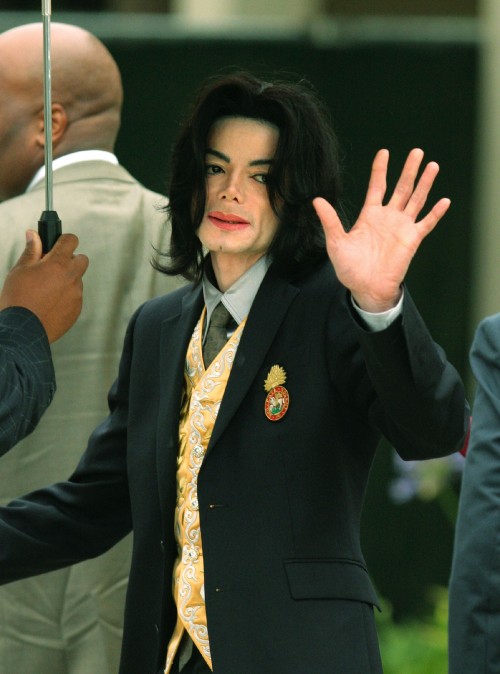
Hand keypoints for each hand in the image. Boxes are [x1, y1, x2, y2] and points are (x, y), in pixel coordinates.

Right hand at [0, 230, 88, 342]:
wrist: (23, 330)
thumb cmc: (18, 300)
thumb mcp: (20, 270)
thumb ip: (31, 251)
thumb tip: (34, 235)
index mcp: (57, 264)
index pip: (71, 241)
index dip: (63, 240)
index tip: (58, 243)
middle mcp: (71, 278)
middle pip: (82, 259)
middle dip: (70, 260)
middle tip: (53, 267)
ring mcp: (76, 294)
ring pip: (77, 280)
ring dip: (67, 280)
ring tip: (46, 290)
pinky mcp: (77, 309)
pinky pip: (75, 297)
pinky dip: (66, 297)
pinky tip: (50, 303)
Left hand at [313, 148, 449, 311]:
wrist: (365, 289)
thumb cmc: (350, 268)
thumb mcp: (336, 242)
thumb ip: (330, 221)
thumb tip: (317, 200)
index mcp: (370, 216)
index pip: (377, 186)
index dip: (380, 170)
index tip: (384, 152)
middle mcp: (388, 218)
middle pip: (401, 188)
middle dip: (409, 170)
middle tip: (416, 151)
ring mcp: (401, 227)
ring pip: (416, 200)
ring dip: (424, 183)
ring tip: (432, 165)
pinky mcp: (412, 240)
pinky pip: (426, 224)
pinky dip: (436, 213)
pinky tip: (444, 201)